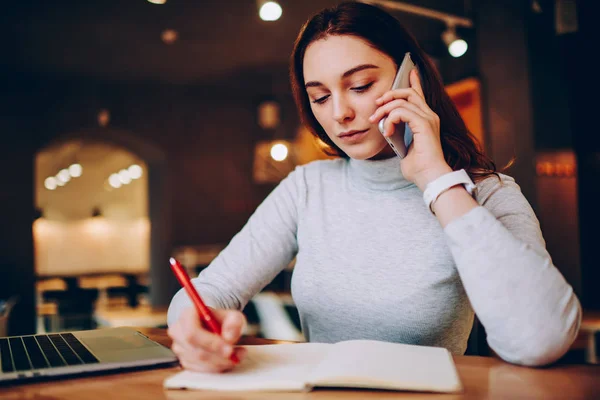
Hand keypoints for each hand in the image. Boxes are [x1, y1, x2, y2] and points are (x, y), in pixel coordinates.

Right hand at [168, 306, 247, 372]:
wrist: (213, 325)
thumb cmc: (221, 320)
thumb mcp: (232, 316)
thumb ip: (234, 322)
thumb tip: (229, 337)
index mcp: (187, 315)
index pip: (192, 332)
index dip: (210, 343)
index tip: (229, 350)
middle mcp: (178, 331)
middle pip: (196, 351)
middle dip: (219, 356)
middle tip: (237, 355)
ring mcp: (179, 348)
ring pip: (199, 362)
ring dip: (221, 363)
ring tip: (237, 355)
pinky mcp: (184, 361)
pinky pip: (200, 370)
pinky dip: (217, 368)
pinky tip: (228, 360)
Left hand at [369, 69, 451, 190]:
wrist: (429, 177)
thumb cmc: (418, 168)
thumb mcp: (404, 148)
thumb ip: (398, 137)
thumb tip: (387, 132)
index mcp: (426, 120)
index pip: (419, 95)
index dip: (414, 81)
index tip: (409, 71)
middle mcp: (429, 116)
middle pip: (408, 93)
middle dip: (389, 95)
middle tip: (376, 106)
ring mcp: (428, 118)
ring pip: (402, 101)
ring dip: (384, 110)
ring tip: (376, 122)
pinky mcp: (424, 124)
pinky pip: (401, 112)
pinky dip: (390, 119)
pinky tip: (387, 131)